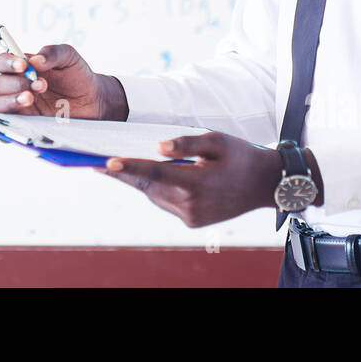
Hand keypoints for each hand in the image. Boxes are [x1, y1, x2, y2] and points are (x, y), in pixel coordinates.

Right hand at [0, 43, 128, 120]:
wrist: (93, 101)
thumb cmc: (77, 76)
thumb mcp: (69, 58)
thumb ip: (53, 53)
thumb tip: (35, 60)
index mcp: (21, 68)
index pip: (1, 62)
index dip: (7, 63)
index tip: (23, 66)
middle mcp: (15, 87)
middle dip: (15, 83)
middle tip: (40, 85)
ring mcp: (17, 108)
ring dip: (10, 101)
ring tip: (30, 98)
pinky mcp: (22, 126)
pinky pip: (4, 130)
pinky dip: (5, 128)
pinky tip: (22, 124)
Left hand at [102, 132, 284, 227]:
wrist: (265, 185)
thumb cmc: (241, 156)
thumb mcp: (217, 140)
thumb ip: (186, 142)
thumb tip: (158, 147)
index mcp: (197, 183)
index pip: (155, 173)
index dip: (129, 167)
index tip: (106, 162)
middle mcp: (191, 204)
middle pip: (148, 186)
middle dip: (123, 173)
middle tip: (95, 161)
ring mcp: (191, 216)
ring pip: (154, 195)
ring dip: (138, 180)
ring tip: (116, 165)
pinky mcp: (192, 221)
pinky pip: (165, 202)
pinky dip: (155, 189)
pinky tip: (147, 176)